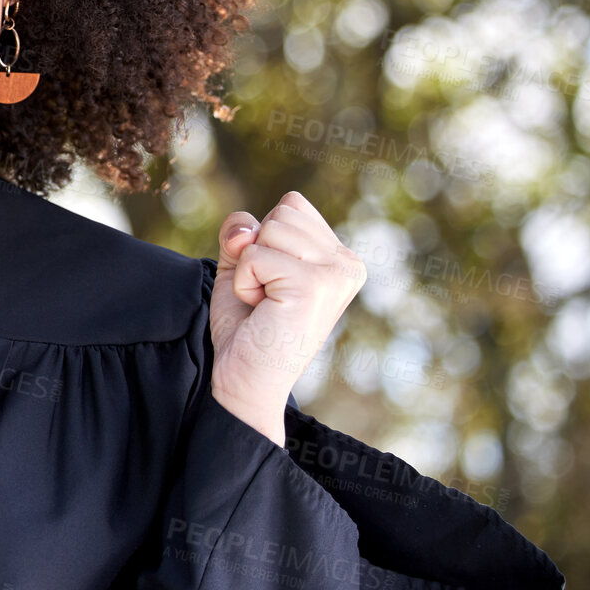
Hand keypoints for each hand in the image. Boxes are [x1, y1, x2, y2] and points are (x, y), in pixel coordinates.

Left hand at [208, 192, 366, 439]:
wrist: (248, 384)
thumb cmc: (248, 328)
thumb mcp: (241, 265)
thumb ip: (242, 231)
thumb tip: (247, 229)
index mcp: (341, 258)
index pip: (292, 205)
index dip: (262, 239)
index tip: (271, 283)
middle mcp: (348, 264)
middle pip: (282, 212)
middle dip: (256, 252)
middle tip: (267, 297)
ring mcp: (336, 274)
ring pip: (269, 229)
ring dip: (249, 269)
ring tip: (266, 304)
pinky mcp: (314, 285)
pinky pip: (253, 255)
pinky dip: (243, 283)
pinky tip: (262, 312)